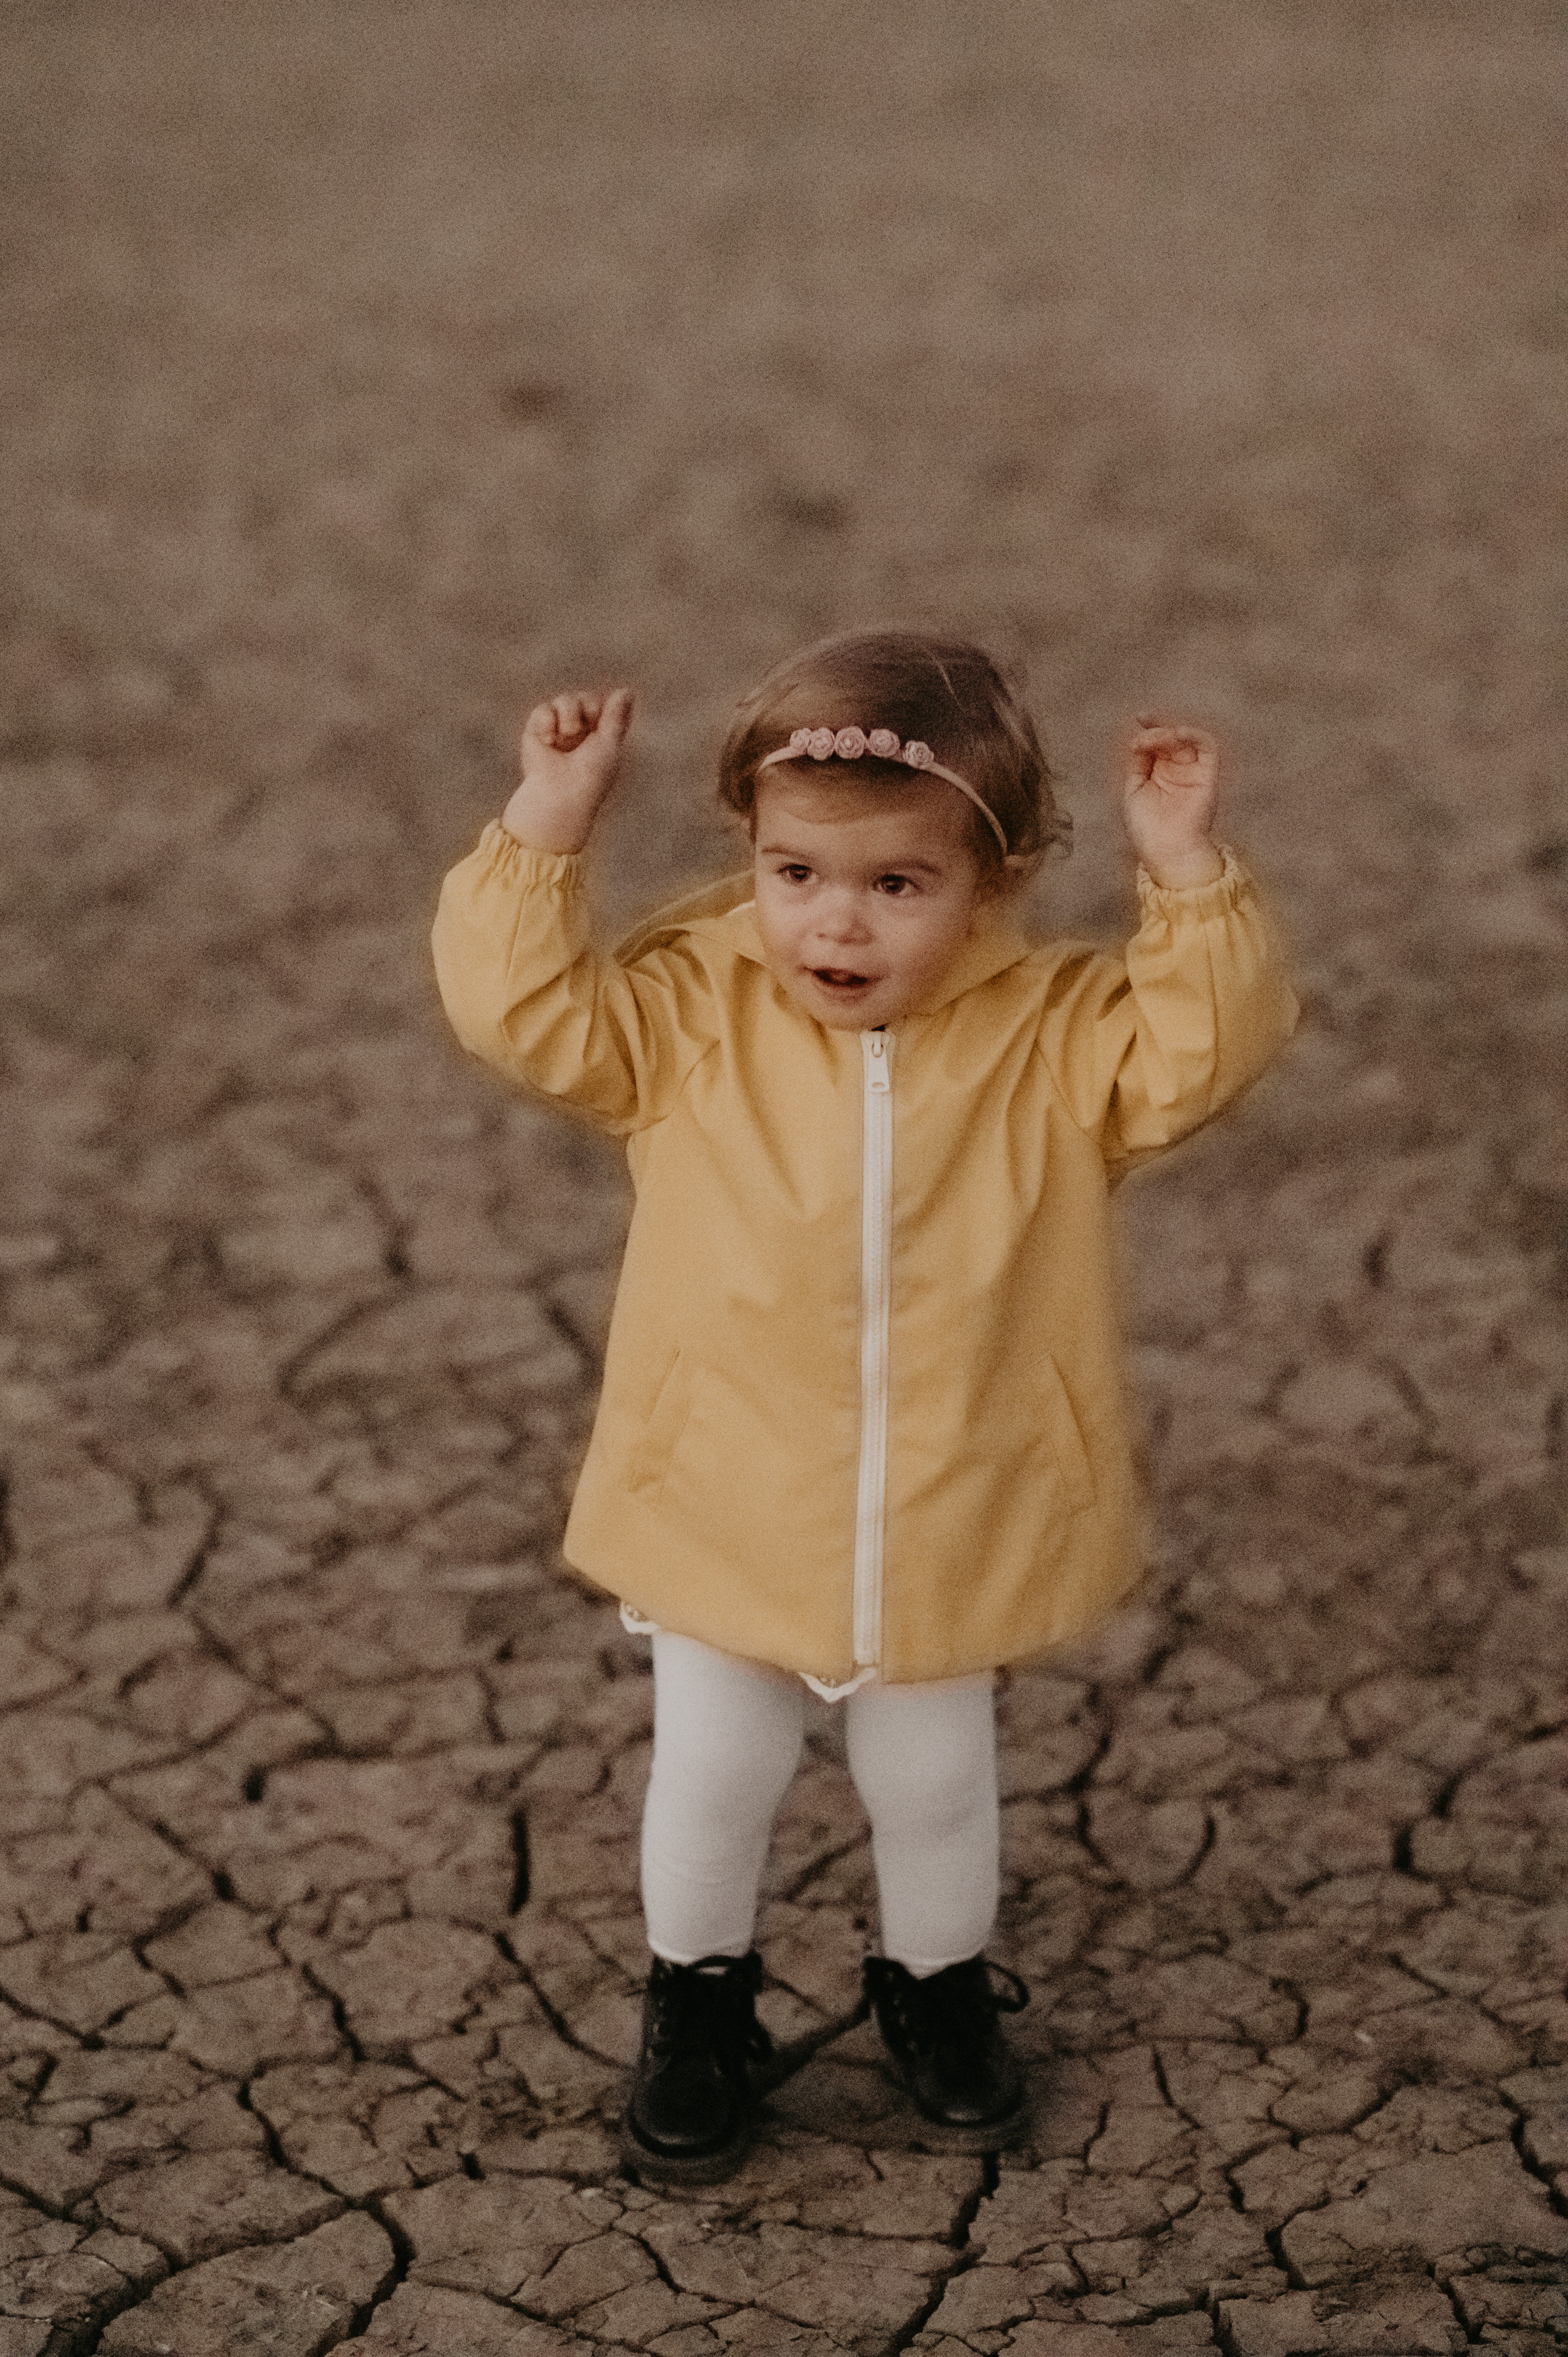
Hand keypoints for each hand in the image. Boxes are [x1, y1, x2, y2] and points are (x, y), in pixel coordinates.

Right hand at [500, 688, 633, 853]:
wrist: (561, 793)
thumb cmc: (591, 775)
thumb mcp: (609, 743)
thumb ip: (616, 716)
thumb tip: (627, 690)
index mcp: (599, 735)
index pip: (603, 705)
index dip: (603, 708)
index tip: (600, 724)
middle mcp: (579, 731)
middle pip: (584, 698)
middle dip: (587, 709)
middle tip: (584, 730)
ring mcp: (557, 730)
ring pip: (565, 700)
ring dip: (569, 714)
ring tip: (566, 735)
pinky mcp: (536, 732)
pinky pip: (543, 709)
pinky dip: (547, 721)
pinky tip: (549, 740)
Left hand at [1120, 715, 1224, 888]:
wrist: (1166, 851)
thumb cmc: (1147, 829)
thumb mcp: (1133, 791)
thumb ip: (1137, 764)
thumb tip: (1138, 739)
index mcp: (1159, 773)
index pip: (1157, 743)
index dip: (1150, 728)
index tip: (1140, 718)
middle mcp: (1178, 770)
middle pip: (1170, 738)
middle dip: (1157, 728)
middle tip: (1144, 726)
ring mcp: (1194, 772)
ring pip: (1187, 739)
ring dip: (1170, 733)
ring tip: (1155, 737)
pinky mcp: (1209, 776)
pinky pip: (1208, 747)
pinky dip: (1195, 735)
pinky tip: (1177, 734)